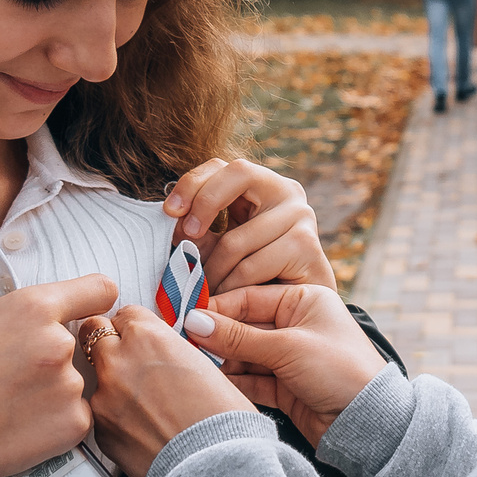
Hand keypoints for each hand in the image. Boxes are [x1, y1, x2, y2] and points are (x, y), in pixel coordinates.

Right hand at [0, 272, 118, 476]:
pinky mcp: (76, 424)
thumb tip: (37, 313)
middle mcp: (59, 343)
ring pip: (76, 381)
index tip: (90, 309)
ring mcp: (70, 386)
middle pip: (80, 343)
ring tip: (11, 404)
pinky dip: (55, 421)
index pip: (99, 289)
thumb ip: (14, 311)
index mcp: (33, 308)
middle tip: (17, 376)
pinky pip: (76, 414)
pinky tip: (20, 424)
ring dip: (54, 391)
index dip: (93, 301)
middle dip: (56, 356)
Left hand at [83, 306, 254, 476]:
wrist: (216, 467)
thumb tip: (159, 353)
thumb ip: (170, 351)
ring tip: (143, 404)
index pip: (124, 313)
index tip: (138, 336)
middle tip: (129, 361)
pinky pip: (100, 412)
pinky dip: (114, 416)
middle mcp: (118, 360)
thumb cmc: (223, 419)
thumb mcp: (203, 365)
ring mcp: (104, 396)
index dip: (133, 326)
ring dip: (112, 383)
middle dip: (109, 343)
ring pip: (96, 376)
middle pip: (94, 334)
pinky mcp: (99, 429)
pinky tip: (141, 428)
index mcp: (148, 336)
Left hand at [163, 157, 335, 292]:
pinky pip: (251, 267)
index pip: (222, 165)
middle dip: (204, 204)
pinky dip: (231, 288)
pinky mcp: (306, 245)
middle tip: (186, 239)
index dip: (192, 183)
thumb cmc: (257, 277)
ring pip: (236, 239)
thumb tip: (174, 223)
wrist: (298, 311)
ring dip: (211, 272)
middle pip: (238, 173)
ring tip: (202, 292)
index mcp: (262, 185)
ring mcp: (301, 215)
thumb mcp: (221, 247)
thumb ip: (199, 232)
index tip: (170, 212)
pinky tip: (228, 299)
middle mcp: (286, 191)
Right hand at [183, 284, 389, 448]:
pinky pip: (251, 380)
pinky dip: (234, 383)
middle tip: (183, 345)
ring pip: (244, 356)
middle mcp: (295, 326)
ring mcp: (290, 358)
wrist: (369, 423)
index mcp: (304, 301)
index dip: (216, 310)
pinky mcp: (285, 387)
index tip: (184, 319)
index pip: (248, 298)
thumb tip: (194, 322)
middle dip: (215, 338)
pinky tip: (212, 385)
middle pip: (243, 327)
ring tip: (194, 366)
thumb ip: (238, 337)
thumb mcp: (287, 347)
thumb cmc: (342, 371)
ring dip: (222, 362)